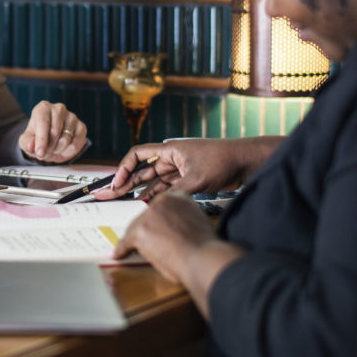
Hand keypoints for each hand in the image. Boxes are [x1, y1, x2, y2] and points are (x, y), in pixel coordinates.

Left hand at [18, 101, 86, 162]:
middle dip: (49, 147)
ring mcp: (72, 116)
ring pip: (66, 139)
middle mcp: (59, 109)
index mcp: (43, 108)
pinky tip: (62, 150)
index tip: (39, 153)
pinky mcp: (81, 126)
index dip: (41, 140)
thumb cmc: (36, 137)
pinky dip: (68, 152)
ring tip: (52, 149)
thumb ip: (27, 143)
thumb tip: (31, 146)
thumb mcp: (26, 141)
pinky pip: (76, 144)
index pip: (44, 123)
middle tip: (44, 153)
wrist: (49, 139)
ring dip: (57, 150)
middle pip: (55, 132)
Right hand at [92, 137, 279, 200]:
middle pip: (142, 169)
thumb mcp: (197, 178)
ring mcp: (180, 169)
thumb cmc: (223, 161)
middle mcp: (172, 158)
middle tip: (110, 194)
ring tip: (124, 201)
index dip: (124, 168)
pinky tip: (146, 203)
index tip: (117, 183)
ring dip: (140, 189)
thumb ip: (175, 192)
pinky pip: (166, 187)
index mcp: (170, 150)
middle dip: (125, 181)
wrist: (247, 161)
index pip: (138, 155)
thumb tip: (157, 206)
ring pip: (153, 180)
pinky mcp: (189, 178)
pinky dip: (156, 194)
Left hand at [112, 191, 215, 279]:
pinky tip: (120, 254)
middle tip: (147, 243)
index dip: (155, 221)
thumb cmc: (204, 247)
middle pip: (144, 216)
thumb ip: (181, 220)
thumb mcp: (196, 222)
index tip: (154, 229)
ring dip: (135, 241)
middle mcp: (162, 201)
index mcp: (178, 197)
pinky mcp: (141, 230)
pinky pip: (126, 242)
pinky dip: (122, 250)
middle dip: (145, 231)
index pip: (159, 207)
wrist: (203, 258)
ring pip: (134, 228)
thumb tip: (170, 230)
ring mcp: (150, 215)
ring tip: (136, 250)